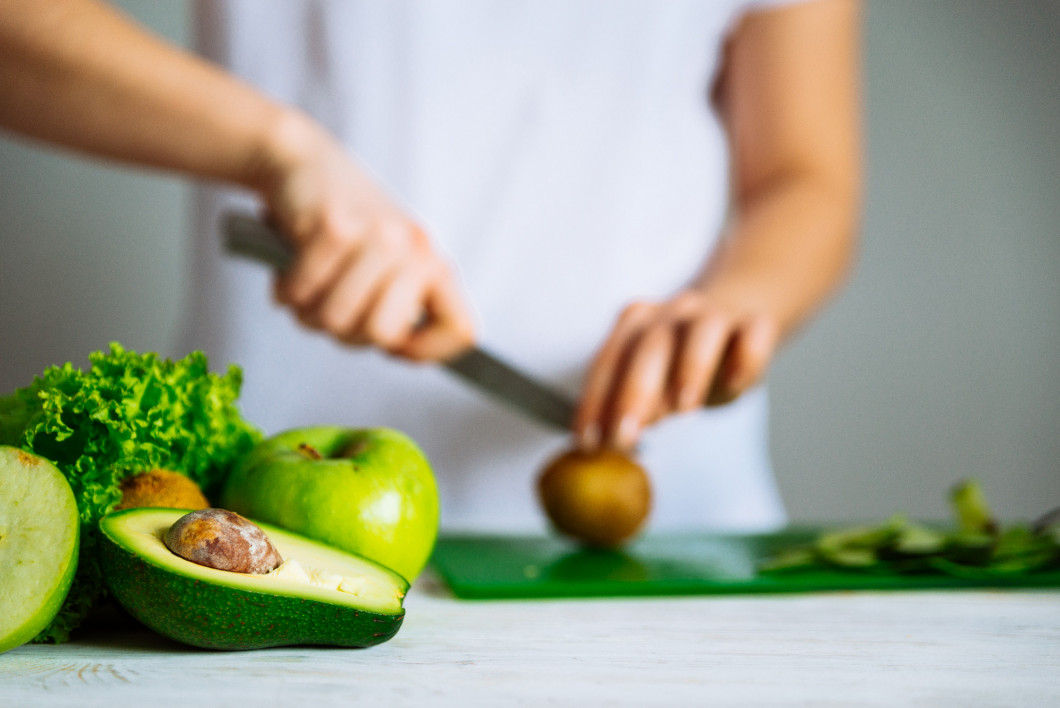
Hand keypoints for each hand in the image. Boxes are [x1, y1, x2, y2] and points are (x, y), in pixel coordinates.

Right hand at [257, 114, 474, 360]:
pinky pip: (303, 292)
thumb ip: (399, 307)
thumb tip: (400, 349)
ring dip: (309, 311)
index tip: (394, 348)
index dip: (426, 351)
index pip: (461, 330)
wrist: (303, 162)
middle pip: (383, 334)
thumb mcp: (388, 265)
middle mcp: (414, 249)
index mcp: (433, 265)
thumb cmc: (345, 224)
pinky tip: (289, 269)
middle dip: (345, 332)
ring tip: (309, 286)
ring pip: (337, 318)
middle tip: (332, 304)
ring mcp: (376, 237)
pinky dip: (286, 289)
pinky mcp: (333, 227)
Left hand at [573, 289, 779, 450]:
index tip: (588, 443)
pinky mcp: (756, 323)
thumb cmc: (684, 362)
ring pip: (703, 330)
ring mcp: (715, 314)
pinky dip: (746, 356)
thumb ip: (635, 407)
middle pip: (650, 345)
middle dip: (633, 393)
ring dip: (691, 367)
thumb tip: (612, 445)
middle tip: (624, 437)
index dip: (595, 402)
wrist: (738, 318)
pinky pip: (754, 333)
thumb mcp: (656, 383)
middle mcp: (671, 313)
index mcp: (635, 325)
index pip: (608, 363)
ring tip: (683, 409)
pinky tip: (735, 384)